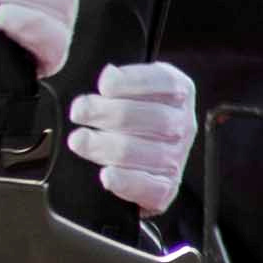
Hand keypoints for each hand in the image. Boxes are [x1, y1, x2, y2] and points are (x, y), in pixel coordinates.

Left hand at [70, 60, 198, 217]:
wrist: (136, 157)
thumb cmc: (127, 117)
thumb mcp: (128, 88)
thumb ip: (121, 80)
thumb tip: (109, 75)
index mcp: (178, 93)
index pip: (166, 83)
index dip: (134, 83)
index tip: (104, 85)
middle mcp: (182, 125)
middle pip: (155, 118)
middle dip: (111, 113)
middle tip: (80, 111)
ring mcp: (176, 157)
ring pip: (149, 153)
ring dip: (108, 146)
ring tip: (79, 140)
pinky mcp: (166, 187)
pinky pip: (152, 188)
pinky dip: (127, 181)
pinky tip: (107, 174)